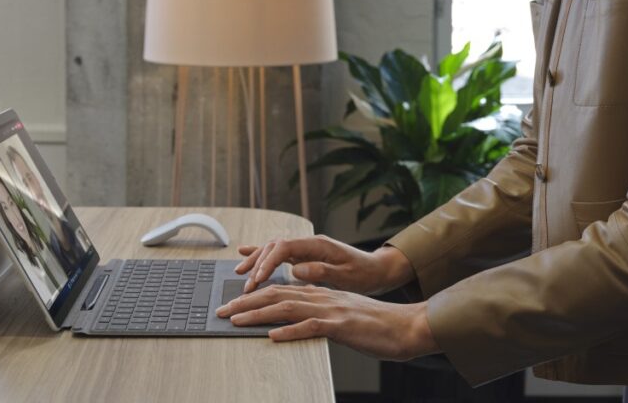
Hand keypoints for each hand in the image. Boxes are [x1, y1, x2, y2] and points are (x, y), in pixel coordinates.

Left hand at [216, 284, 439, 361]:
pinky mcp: (342, 326)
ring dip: (258, 314)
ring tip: (236, 320)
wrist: (405, 326)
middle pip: (276, 295)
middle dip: (245, 301)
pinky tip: (273, 336)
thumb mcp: (341, 315)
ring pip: (287, 307)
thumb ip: (318, 313)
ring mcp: (331, 310)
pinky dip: (290, 331)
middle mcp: (322, 297)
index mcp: (320, 293)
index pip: (280, 290)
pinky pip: (311, 327)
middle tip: (221, 310)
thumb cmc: (375, 325)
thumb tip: (293, 319)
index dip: (253, 295)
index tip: (231, 302)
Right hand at [234, 234, 412, 294]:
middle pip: (275, 247)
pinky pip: (278, 253)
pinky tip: (246, 254)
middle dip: (257, 264)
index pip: (285, 248)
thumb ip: (323, 271)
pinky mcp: (304, 255)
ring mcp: (305, 248)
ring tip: (241, 274)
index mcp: (318, 245)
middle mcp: (309, 243)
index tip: (258, 279)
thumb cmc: (365, 273)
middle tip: (247, 286)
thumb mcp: (348, 275)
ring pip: (273, 249)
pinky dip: (262, 254)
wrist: (377, 269)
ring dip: (256, 260)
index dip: (268, 262)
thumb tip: (297, 269)